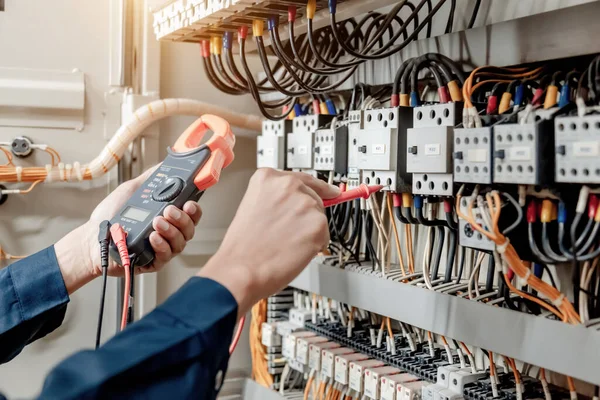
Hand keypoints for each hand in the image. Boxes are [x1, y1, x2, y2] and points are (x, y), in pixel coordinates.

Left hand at [55, 167, 201, 293]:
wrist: (91, 237)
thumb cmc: (110, 216)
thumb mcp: (132, 191)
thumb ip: (150, 179)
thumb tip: (164, 164)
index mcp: (168, 216)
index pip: (191, 214)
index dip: (194, 209)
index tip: (189, 202)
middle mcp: (169, 233)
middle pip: (189, 229)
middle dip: (182, 219)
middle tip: (168, 210)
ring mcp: (162, 248)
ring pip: (180, 243)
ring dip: (171, 231)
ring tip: (156, 222)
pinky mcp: (153, 262)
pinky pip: (165, 256)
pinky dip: (161, 245)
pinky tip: (153, 237)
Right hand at [198, 169, 339, 315]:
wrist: (241, 269)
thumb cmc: (243, 246)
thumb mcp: (253, 207)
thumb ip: (276, 198)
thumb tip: (300, 201)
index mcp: (268, 178)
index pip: (302, 178)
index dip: (317, 187)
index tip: (329, 190)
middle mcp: (288, 185)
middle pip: (313, 197)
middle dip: (306, 215)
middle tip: (290, 233)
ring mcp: (304, 203)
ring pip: (319, 216)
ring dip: (309, 230)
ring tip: (286, 243)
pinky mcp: (317, 223)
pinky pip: (324, 234)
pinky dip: (315, 245)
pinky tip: (295, 250)